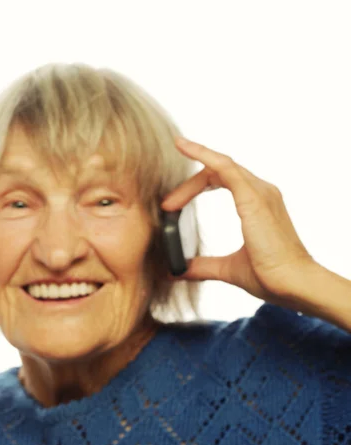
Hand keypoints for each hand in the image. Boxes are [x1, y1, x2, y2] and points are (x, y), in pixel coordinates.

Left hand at [161, 137, 315, 302]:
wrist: (291, 284)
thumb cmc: (269, 276)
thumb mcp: (227, 268)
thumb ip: (202, 266)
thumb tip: (178, 270)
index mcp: (257, 203)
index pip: (221, 181)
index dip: (193, 188)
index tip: (171, 206)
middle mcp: (261, 191)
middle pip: (217, 173)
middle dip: (188, 187)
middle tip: (166, 208)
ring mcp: (259, 191)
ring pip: (219, 166)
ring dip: (190, 181)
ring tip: (168, 203)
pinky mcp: (253, 197)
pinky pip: (224, 167)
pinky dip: (203, 154)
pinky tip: (184, 147)